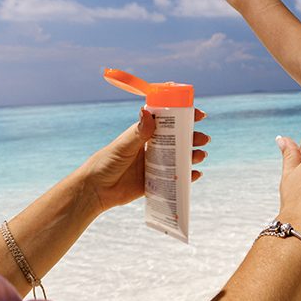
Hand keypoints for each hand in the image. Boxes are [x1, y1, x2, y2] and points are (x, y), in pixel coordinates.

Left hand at [78, 107, 209, 211]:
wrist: (96, 190)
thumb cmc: (105, 162)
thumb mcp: (123, 146)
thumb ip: (138, 132)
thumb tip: (148, 111)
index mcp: (145, 133)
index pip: (168, 121)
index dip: (184, 116)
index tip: (198, 115)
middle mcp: (152, 147)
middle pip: (178, 139)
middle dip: (193, 138)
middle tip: (204, 139)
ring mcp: (155, 164)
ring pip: (179, 157)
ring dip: (192, 155)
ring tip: (200, 156)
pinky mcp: (155, 181)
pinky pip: (175, 177)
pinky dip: (187, 176)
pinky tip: (195, 175)